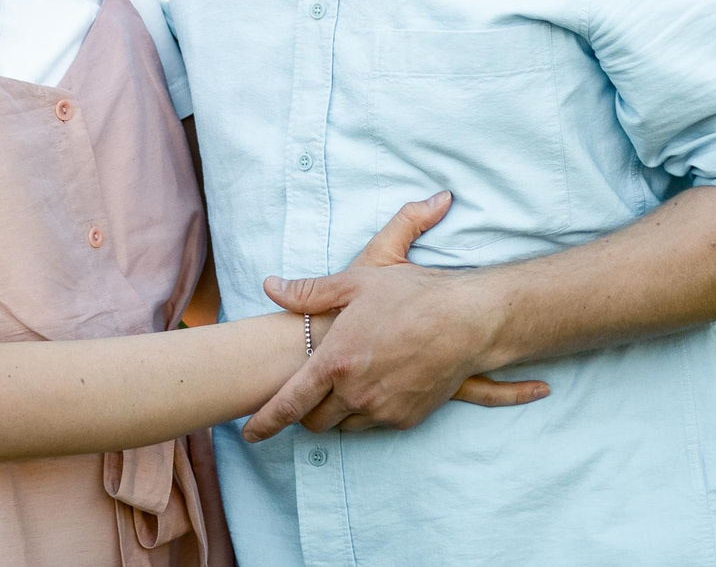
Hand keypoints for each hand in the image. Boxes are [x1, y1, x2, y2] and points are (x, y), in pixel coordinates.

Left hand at [241, 192, 547, 441]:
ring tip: (344, 385)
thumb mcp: (355, 282)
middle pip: (314, 421)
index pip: (288, 403)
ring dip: (336, 412)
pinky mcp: (405, 418)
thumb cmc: (410, 295)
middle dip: (305, 413)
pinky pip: (373, 424)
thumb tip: (271, 286)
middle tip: (308, 392)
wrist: (466, 321)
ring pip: (343, 426)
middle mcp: (354, 392)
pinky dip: (367, 411)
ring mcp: (381, 409)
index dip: (265, 422)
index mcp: (335, 361)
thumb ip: (309, 292)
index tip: (249, 433)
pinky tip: (376, 385)